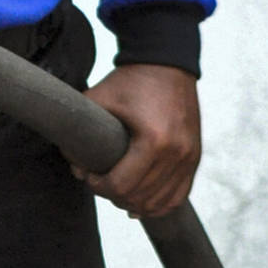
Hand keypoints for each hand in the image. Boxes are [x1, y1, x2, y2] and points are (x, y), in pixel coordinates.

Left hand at [77, 64, 201, 217]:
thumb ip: (77, 131)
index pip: (121, 185)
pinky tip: (139, 204)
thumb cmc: (129, 81)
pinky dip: (158, 204)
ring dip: (133, 202)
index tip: (86, 174)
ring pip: (159, 202)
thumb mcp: (96, 99)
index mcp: (154, 140)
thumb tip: (72, 165)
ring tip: (114, 190)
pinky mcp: (195, 157)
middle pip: (139, 197)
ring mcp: (190, 156)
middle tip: (96, 180)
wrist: (167, 63)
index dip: (97, 186)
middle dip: (111, 194)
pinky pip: (179, 195)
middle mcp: (177, 152)